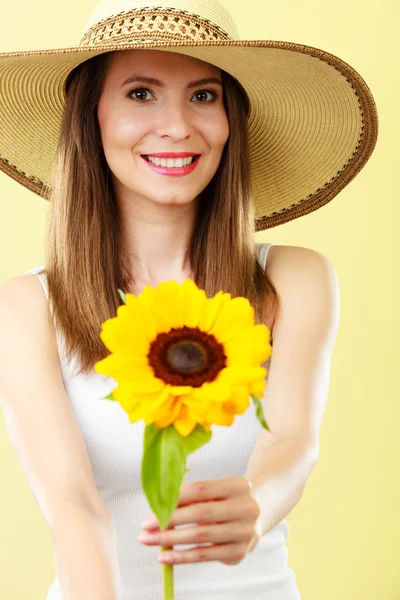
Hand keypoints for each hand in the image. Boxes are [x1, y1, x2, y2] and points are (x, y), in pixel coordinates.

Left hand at [138, 476, 260, 565]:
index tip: (153, 508)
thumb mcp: (215, 492)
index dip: (176, 498)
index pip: (201, 489)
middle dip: (170, 521)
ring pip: (201, 536)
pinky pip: (205, 556)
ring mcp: (244, 532)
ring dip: (170, 540)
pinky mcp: (239, 553)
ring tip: (149, 541)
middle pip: (201, 514)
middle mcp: (246, 508)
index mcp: (238, 485)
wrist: (256, 519)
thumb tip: (158, 506)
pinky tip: (164, 557)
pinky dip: (182, 557)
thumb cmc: (225, 501)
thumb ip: (192, 496)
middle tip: (145, 527)